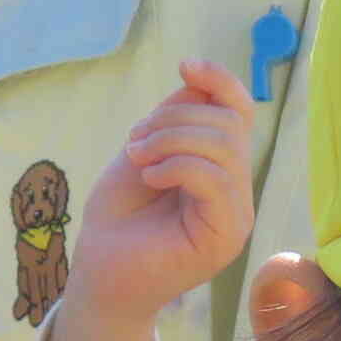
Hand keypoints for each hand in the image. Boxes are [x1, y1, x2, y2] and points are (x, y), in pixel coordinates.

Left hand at [64, 60, 258, 326]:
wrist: (100, 274)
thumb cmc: (118, 219)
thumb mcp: (143, 153)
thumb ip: (173, 121)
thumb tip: (199, 83)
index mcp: (220, 169)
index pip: (239, 113)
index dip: (219, 81)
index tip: (184, 66)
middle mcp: (236, 192)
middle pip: (230, 124)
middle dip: (176, 119)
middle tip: (137, 141)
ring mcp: (236, 215)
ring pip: (224, 147)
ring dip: (171, 140)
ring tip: (139, 159)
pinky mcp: (226, 236)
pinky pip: (216, 179)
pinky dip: (178, 166)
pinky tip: (152, 177)